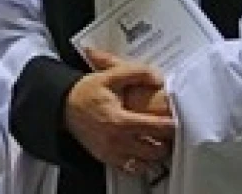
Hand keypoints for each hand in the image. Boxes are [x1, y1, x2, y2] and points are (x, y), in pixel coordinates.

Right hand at [63, 48, 175, 175]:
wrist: (63, 105)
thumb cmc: (87, 91)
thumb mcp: (110, 76)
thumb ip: (136, 73)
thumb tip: (158, 77)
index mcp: (120, 120)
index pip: (155, 127)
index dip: (170, 125)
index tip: (177, 120)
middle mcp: (117, 140)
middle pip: (154, 150)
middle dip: (165, 142)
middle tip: (169, 132)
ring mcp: (111, 152)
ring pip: (145, 163)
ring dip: (154, 154)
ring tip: (158, 142)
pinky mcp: (106, 158)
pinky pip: (130, 169)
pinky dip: (140, 163)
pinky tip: (142, 152)